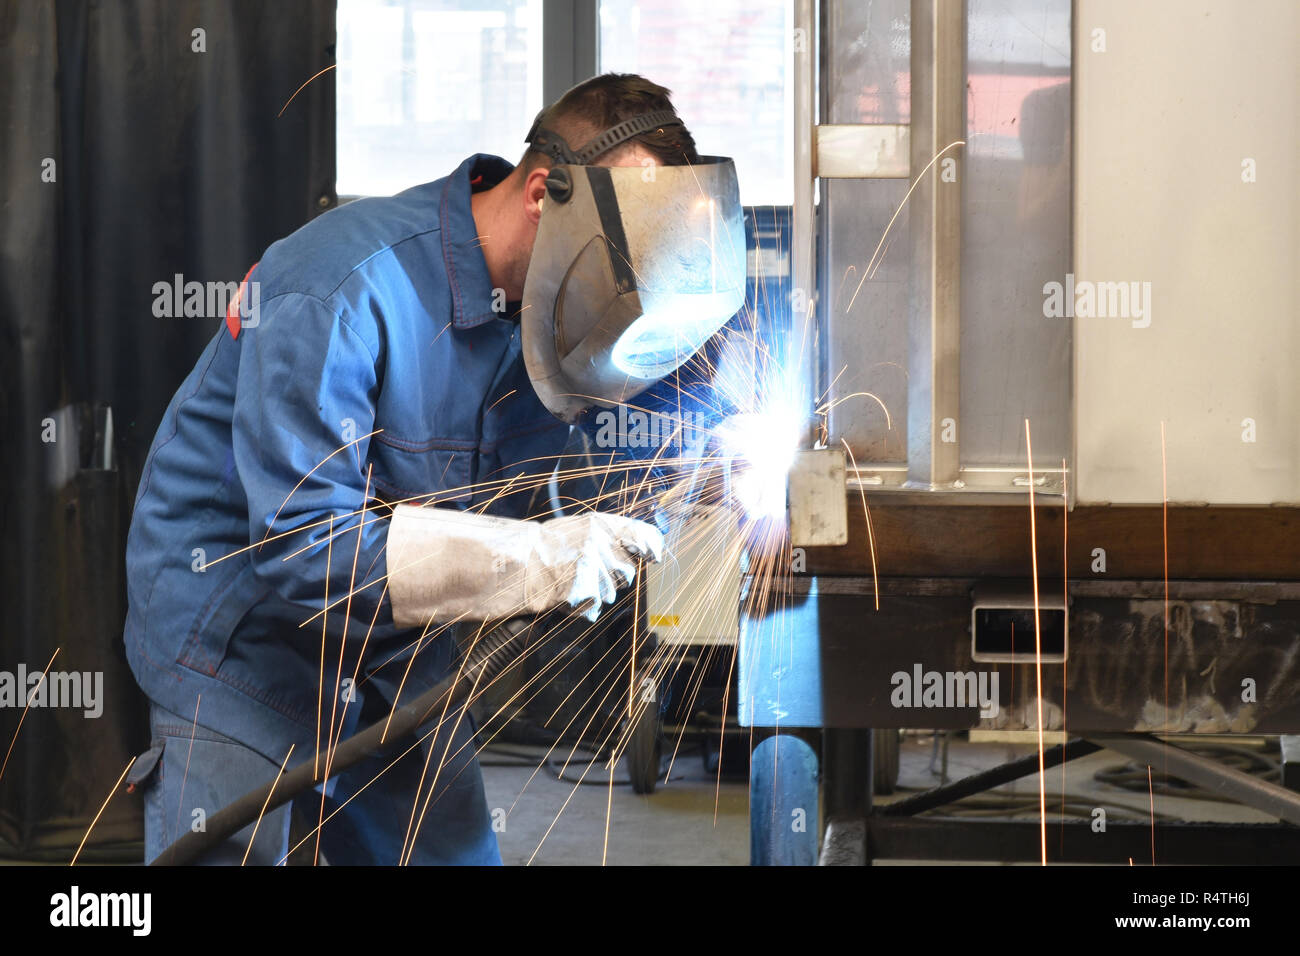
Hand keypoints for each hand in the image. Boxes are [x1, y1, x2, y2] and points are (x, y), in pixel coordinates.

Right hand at [528, 513, 663, 620]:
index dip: (651, 546)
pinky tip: (566, 594)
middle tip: (587, 570)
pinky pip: (595, 607)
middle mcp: (599, 545)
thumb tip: (644, 547)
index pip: (641, 535)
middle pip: (628, 571)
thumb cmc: (546, 547)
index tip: (654, 556)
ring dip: (596, 592)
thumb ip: (610, 536)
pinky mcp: (583, 592)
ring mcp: (592, 569)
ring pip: (611, 592)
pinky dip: (583, 606)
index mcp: (599, 525)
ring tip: (572, 580)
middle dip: (613, 576)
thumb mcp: (580, 529)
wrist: (516, 564)